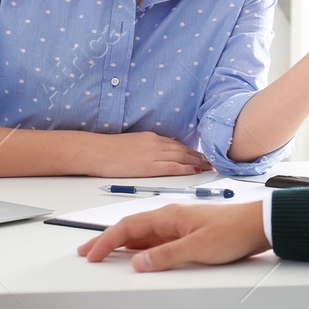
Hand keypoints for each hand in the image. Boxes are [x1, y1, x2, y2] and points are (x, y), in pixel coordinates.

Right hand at [77, 200, 269, 270]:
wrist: (258, 225)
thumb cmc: (233, 231)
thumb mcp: (198, 248)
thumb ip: (166, 256)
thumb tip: (137, 263)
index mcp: (168, 216)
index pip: (128, 227)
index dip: (106, 241)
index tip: (92, 253)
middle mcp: (170, 218)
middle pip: (130, 229)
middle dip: (106, 240)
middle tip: (87, 252)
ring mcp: (178, 225)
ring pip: (141, 234)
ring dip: (121, 244)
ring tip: (104, 253)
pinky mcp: (187, 233)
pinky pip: (155, 239)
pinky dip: (139, 247)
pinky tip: (136, 255)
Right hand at [86, 131, 210, 177]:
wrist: (95, 151)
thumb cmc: (106, 150)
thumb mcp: (129, 145)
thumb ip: (143, 149)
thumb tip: (149, 157)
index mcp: (150, 138)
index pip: (176, 144)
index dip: (190, 150)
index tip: (200, 155)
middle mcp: (155, 143)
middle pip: (183, 150)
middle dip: (199, 156)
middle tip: (212, 161)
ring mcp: (153, 154)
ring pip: (182, 157)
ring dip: (198, 162)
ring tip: (210, 167)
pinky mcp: (149, 166)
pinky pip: (173, 167)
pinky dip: (186, 168)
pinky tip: (196, 171)